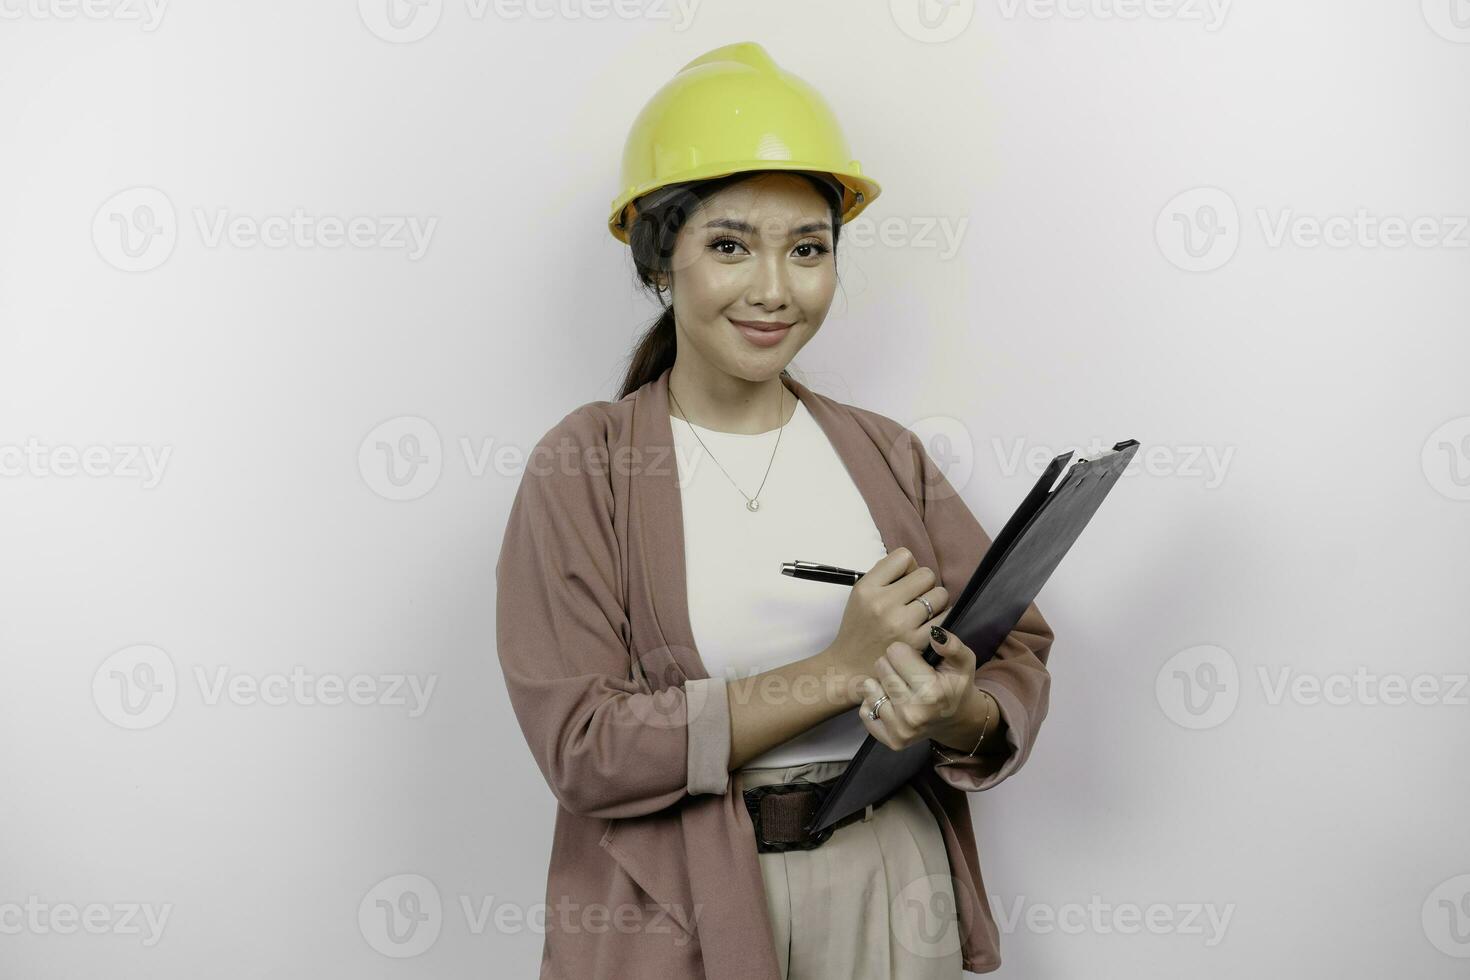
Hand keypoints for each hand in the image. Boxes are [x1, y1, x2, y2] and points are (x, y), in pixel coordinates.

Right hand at [823, 547, 949, 697]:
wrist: (849, 668)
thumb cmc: (859, 629)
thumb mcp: (859, 596)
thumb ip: (883, 577)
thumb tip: (913, 566)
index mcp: (866, 588)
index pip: (903, 557)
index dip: (908, 568)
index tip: (903, 582)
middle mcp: (883, 604)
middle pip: (926, 575)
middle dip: (924, 585)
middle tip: (915, 599)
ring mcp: (901, 624)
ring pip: (940, 594)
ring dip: (936, 602)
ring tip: (923, 613)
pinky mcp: (916, 643)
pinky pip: (945, 618)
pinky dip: (941, 619)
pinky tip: (930, 625)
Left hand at [857, 627, 982, 751]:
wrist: (956, 719)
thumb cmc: (955, 686)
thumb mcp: (963, 662)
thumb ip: (952, 646)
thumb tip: (936, 634)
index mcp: (932, 692)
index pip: (894, 652)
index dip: (905, 653)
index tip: (916, 662)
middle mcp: (913, 714)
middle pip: (880, 667)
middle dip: (893, 666)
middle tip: (909, 676)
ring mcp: (900, 730)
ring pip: (869, 687)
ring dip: (882, 684)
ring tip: (900, 688)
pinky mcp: (890, 740)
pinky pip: (864, 710)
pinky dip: (874, 703)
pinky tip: (892, 703)